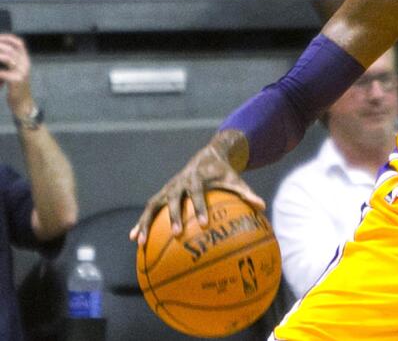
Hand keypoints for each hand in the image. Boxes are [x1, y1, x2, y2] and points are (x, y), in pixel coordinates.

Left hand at [0, 34, 33, 115]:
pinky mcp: (17, 81)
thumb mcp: (16, 72)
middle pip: (12, 49)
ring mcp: (22, 72)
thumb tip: (2, 55)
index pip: (19, 43)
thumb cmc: (16, 87)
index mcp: (25, 60)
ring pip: (8, 59)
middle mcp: (26, 64)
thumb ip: (10, 63)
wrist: (23, 103)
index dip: (7, 38)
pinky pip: (3, 73)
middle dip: (0, 47)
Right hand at [128, 134, 263, 243]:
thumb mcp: (236, 180)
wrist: (207, 157)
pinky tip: (134, 239)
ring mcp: (168, 188)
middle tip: (177, 234)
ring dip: (145, 223)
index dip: (200, 207)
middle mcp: (180, 183)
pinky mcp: (162, 194)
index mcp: (198, 178)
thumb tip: (263, 207)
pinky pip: (149, 209)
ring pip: (153, 205)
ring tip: (139, 242)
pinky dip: (141, 222)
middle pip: (174, 199)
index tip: (204, 223)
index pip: (198, 193)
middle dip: (174, 217)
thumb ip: (247, 193)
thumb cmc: (223, 173)